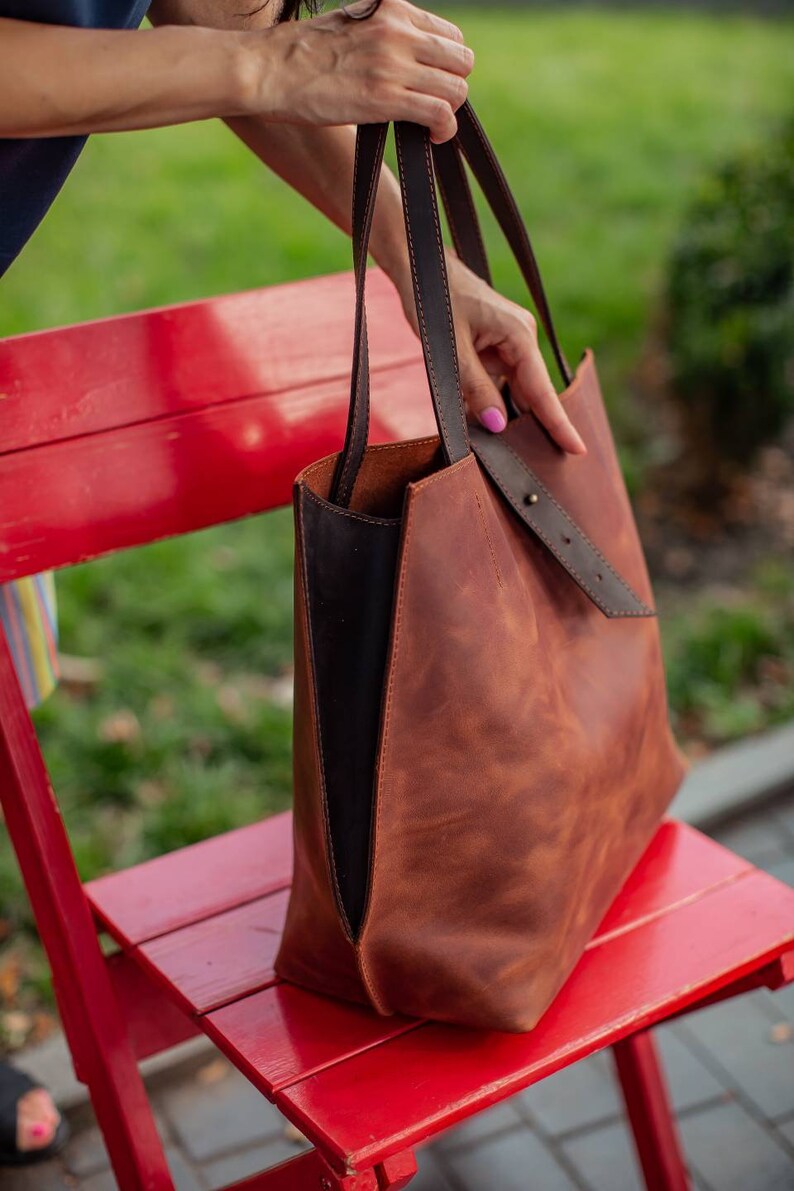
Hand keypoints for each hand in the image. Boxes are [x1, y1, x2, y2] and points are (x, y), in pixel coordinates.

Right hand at [239, 0, 473, 143]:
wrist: (269, 69)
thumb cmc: (302, 53)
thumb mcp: (351, 22)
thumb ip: (383, 32)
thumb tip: (404, 55)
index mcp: (392, 8)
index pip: (450, 35)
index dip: (447, 63)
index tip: (431, 82)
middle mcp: (398, 30)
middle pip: (461, 61)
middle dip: (452, 86)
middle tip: (433, 104)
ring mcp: (393, 63)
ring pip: (456, 89)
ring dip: (449, 111)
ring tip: (431, 123)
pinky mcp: (386, 98)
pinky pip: (440, 113)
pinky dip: (445, 129)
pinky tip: (433, 136)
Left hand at [410, 254, 586, 453]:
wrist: (419, 265)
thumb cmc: (434, 298)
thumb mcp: (451, 350)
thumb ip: (475, 389)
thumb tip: (497, 425)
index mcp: (519, 335)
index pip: (541, 390)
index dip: (558, 423)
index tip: (578, 449)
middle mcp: (521, 339)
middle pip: (531, 394)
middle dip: (528, 427)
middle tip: (530, 464)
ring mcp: (510, 343)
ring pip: (513, 390)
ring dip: (503, 414)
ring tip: (498, 444)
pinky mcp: (496, 346)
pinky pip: (499, 381)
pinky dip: (490, 400)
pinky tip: (478, 418)